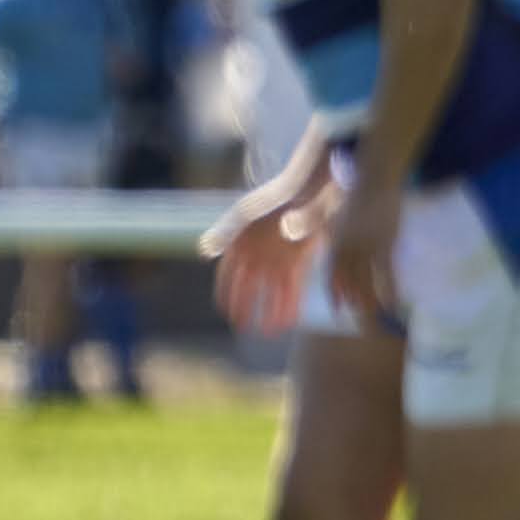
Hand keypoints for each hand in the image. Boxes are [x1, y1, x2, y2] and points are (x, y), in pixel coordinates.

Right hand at [204, 155, 330, 338]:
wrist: (314, 186)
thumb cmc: (277, 196)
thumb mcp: (247, 212)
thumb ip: (226, 232)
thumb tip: (205, 250)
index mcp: (241, 242)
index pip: (228, 274)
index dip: (226, 293)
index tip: (224, 310)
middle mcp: (259, 254)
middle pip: (249, 287)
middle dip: (246, 307)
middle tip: (243, 328)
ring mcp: (280, 258)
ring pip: (272, 291)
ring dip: (270, 310)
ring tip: (268, 332)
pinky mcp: (301, 260)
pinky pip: (293, 286)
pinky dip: (290, 303)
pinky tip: (289, 320)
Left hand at [318, 166, 406, 330]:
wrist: (375, 180)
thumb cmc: (357, 193)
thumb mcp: (336, 213)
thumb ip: (328, 228)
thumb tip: (318, 238)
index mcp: (336, 242)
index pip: (333, 274)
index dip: (335, 293)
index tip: (338, 309)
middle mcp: (348, 249)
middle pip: (348, 281)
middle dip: (352, 302)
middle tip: (357, 320)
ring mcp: (367, 248)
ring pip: (365, 280)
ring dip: (368, 300)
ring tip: (373, 317)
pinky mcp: (385, 244)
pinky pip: (385, 272)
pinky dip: (389, 289)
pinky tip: (392, 302)